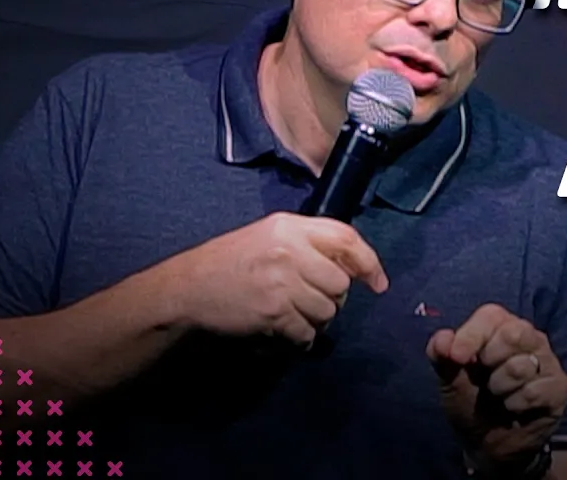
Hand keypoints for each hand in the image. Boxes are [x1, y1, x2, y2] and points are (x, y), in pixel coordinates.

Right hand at [162, 212, 387, 344]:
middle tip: (308, 303)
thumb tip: (352, 267)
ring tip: (291, 318)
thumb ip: (308, 244)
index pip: (346, 238)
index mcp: (290, 226)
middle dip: (332, 299)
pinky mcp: (273, 311)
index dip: (369, 262)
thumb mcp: (269, 236)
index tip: (379, 283)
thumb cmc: (230, 262)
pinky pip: (306, 333)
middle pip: (340, 283)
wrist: (187, 288)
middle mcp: (289, 250)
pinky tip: (282, 335)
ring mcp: (282, 282)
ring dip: (315, 321)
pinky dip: (299, 340)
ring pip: (328, 311)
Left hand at [426, 304, 566, 468]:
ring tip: (498, 397)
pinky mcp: (560, 387)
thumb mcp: (450, 381)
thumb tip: (442, 340)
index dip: (471, 335)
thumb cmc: (471, 402)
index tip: (455, 358)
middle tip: (484, 379)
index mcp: (502, 328)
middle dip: (490, 359)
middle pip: (515, 333)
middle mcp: (531, 338)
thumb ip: (442, 357)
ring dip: (499, 388)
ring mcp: (549, 362)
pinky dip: (515, 404)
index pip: (492, 316)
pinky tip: (514, 408)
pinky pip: (534, 391)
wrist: (488, 444)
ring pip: (522, 366)